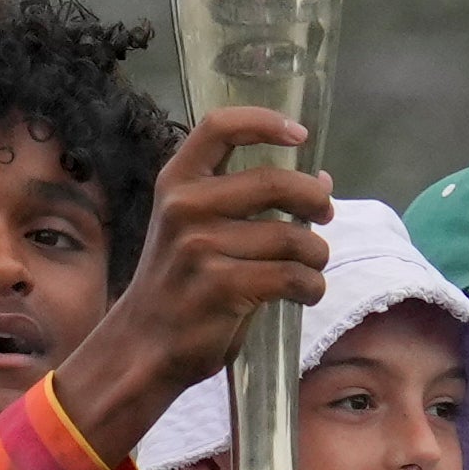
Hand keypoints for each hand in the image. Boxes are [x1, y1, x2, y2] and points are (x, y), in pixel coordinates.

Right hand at [46, 105, 331, 464]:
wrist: (143, 346)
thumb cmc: (179, 286)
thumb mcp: (197, 231)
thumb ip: (250, 204)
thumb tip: (321, 182)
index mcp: (176, 183)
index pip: (220, 128)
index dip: (264, 123)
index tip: (299, 135)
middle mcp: (184, 207)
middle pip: (274, 182)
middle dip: (314, 200)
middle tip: (325, 215)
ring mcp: (200, 248)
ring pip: (292, 237)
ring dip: (316, 255)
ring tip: (312, 268)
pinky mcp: (221, 287)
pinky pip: (291, 276)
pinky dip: (311, 286)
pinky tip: (305, 293)